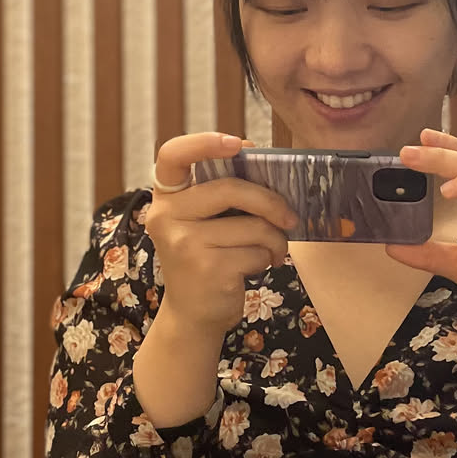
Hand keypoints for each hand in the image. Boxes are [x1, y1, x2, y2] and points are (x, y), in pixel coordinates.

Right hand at [132, 133, 296, 426]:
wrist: (192, 315)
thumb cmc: (207, 257)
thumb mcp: (204, 221)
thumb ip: (223, 192)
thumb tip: (265, 160)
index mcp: (166, 196)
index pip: (173, 155)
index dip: (205, 143)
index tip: (239, 144)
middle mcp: (166, 216)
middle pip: (230, 189)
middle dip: (270, 201)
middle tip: (290, 217)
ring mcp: (184, 243)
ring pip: (252, 225)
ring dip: (274, 239)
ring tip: (272, 249)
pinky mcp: (206, 269)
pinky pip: (256, 251)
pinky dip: (268, 259)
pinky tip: (258, 267)